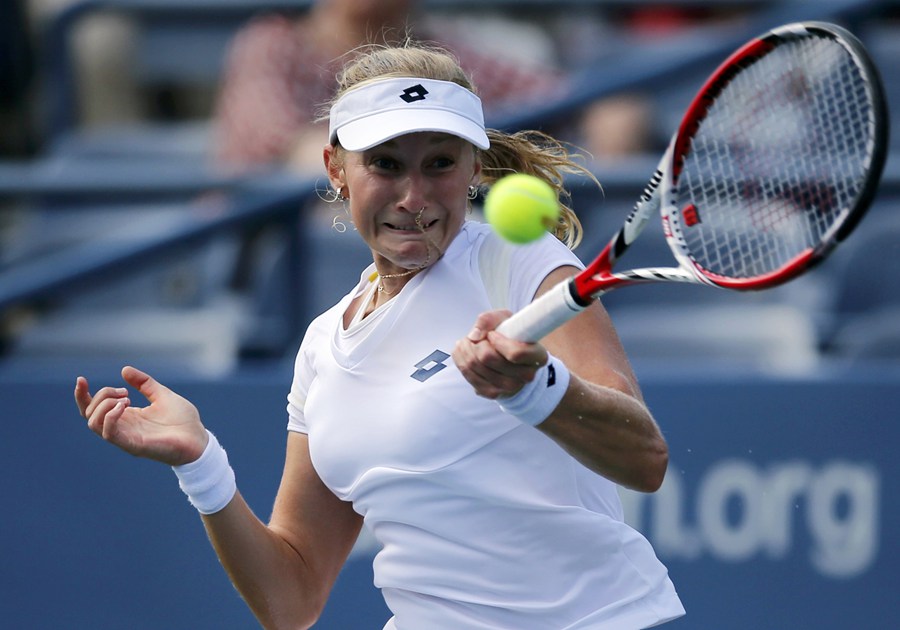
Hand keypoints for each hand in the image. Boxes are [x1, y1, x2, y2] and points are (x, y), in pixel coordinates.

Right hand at [74, 366, 208, 465]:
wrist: (198, 438)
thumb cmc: (183, 420)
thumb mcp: (161, 394)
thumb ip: (144, 383)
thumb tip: (124, 369)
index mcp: (127, 416)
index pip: (93, 409)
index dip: (82, 395)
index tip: (81, 379)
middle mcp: (122, 427)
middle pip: (89, 414)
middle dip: (100, 396)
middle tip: (125, 391)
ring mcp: (126, 437)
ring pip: (94, 423)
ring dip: (104, 405)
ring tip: (126, 398)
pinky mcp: (133, 445)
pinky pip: (109, 434)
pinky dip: (110, 417)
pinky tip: (125, 405)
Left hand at [452, 310, 548, 399]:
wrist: (510, 361)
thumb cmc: (510, 337)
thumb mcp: (505, 319)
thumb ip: (489, 319)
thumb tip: (474, 335)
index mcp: (537, 357)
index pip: (515, 353)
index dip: (497, 340)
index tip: (492, 334)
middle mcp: (526, 376)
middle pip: (488, 358)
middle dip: (476, 342)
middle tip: (476, 337)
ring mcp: (510, 388)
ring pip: (475, 365)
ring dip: (465, 349)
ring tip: (467, 342)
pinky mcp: (492, 393)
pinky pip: (468, 375)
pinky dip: (461, 360)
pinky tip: (464, 352)